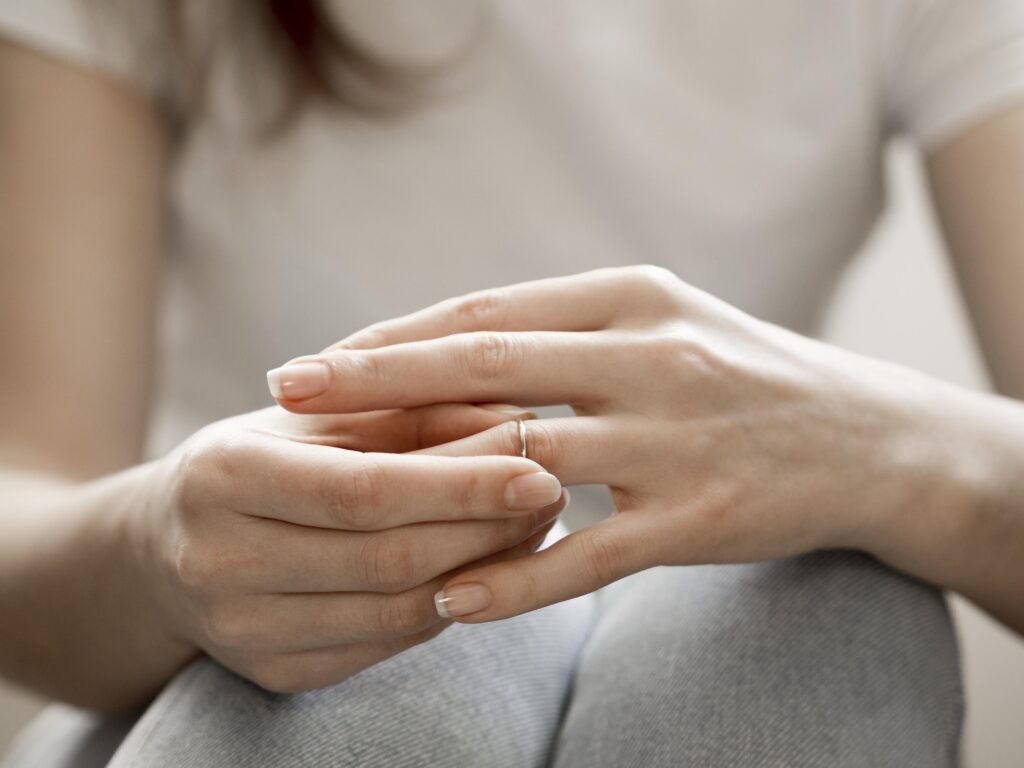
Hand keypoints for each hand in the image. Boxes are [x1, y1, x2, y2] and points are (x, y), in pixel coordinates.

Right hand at [131, 404, 565, 691]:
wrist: (169, 544)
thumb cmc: (265, 458)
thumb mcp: (323, 416)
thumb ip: (414, 412)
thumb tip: (519, 423)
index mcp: (223, 477)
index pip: (364, 490)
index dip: (460, 483)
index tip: (541, 466)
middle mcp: (218, 562)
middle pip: (388, 558)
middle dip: (487, 528)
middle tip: (556, 493)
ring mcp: (242, 631)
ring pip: (397, 613)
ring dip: (483, 571)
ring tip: (533, 527)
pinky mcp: (272, 673)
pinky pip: (386, 646)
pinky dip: (448, 606)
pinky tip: (483, 569)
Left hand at [269, 266, 951, 622]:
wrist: (864, 437)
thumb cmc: (742, 374)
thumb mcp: (661, 323)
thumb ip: (566, 329)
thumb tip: (454, 343)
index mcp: (632, 297)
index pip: (486, 314)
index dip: (394, 337)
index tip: (319, 358)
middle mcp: (649, 356)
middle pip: (485, 366)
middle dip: (375, 379)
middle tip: (288, 391)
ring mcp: (673, 438)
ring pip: (525, 459)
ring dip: (425, 483)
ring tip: (341, 503)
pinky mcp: (696, 518)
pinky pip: (585, 555)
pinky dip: (513, 578)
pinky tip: (449, 598)